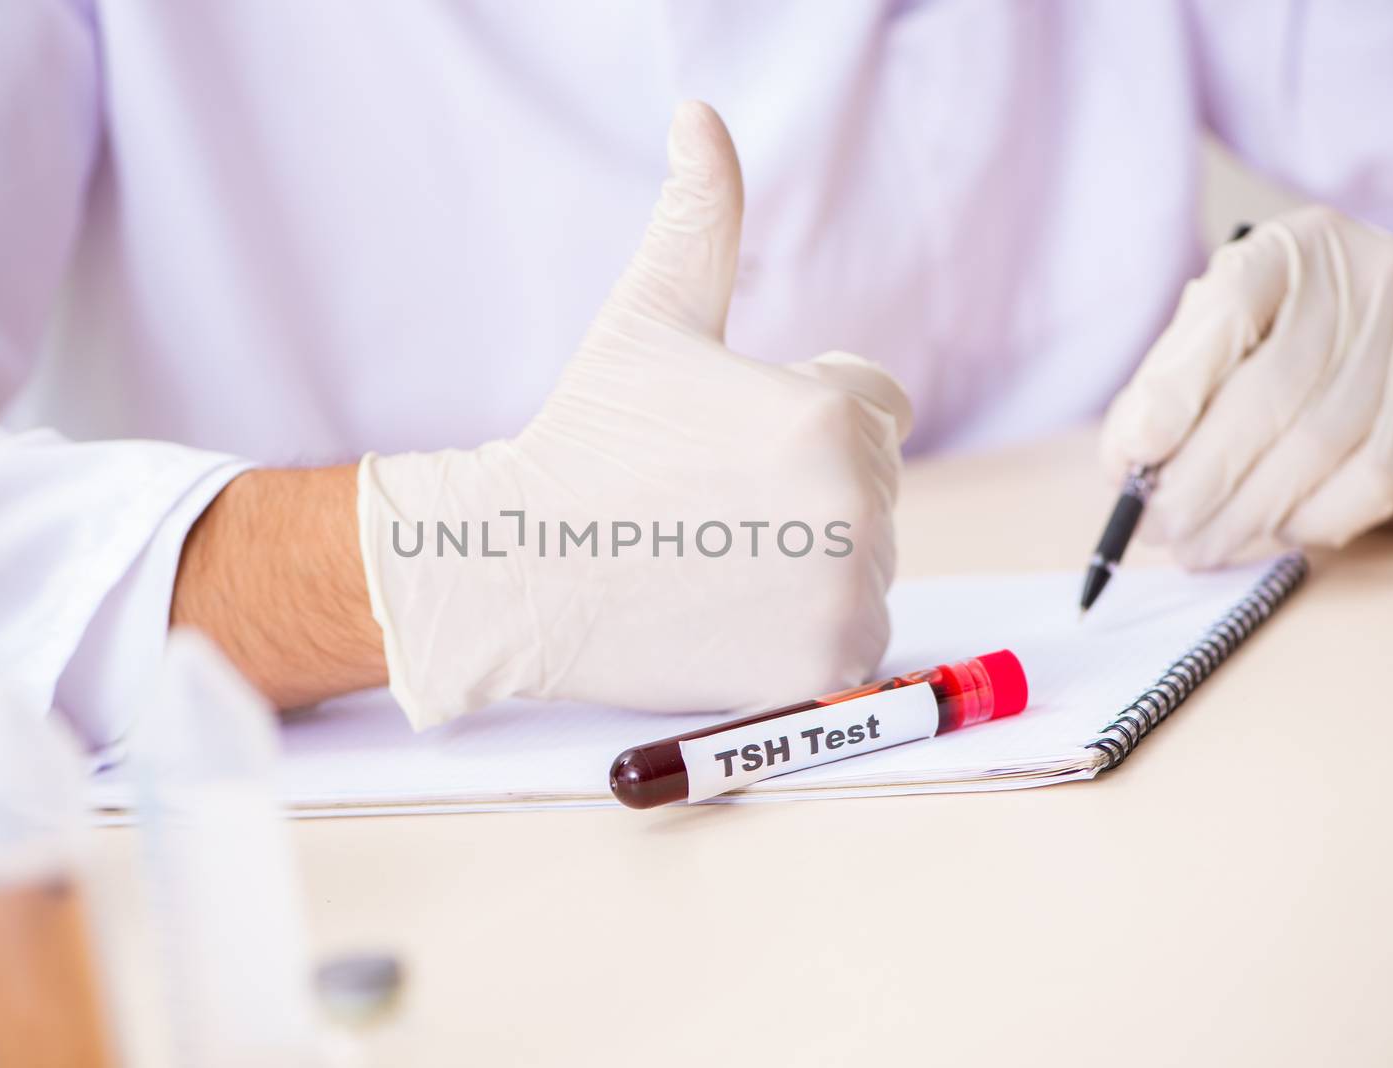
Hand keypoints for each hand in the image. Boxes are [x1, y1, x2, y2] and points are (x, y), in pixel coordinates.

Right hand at [358, 101, 912, 727]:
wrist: (519, 572)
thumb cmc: (585, 438)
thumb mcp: (650, 316)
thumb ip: (699, 215)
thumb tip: (698, 115)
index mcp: (832, 416)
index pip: (874, 408)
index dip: (793, 419)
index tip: (719, 448)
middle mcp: (860, 508)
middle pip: (872, 485)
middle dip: (804, 489)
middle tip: (707, 503)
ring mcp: (847, 597)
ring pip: (868, 559)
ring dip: (810, 557)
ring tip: (715, 553)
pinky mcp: (828, 667)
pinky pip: (856, 634)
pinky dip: (806, 629)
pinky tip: (731, 606)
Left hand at [1101, 205, 1392, 567]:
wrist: (1383, 338)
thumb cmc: (1277, 341)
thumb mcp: (1217, 335)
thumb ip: (1168, 385)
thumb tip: (1128, 462)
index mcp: (1290, 251)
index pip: (1229, 306)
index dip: (1175, 387)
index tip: (1134, 452)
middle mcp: (1364, 280)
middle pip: (1270, 390)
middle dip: (1198, 477)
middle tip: (1152, 527)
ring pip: (1317, 445)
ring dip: (1243, 514)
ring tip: (1196, 545)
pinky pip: (1371, 480)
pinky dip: (1310, 518)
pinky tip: (1273, 528)